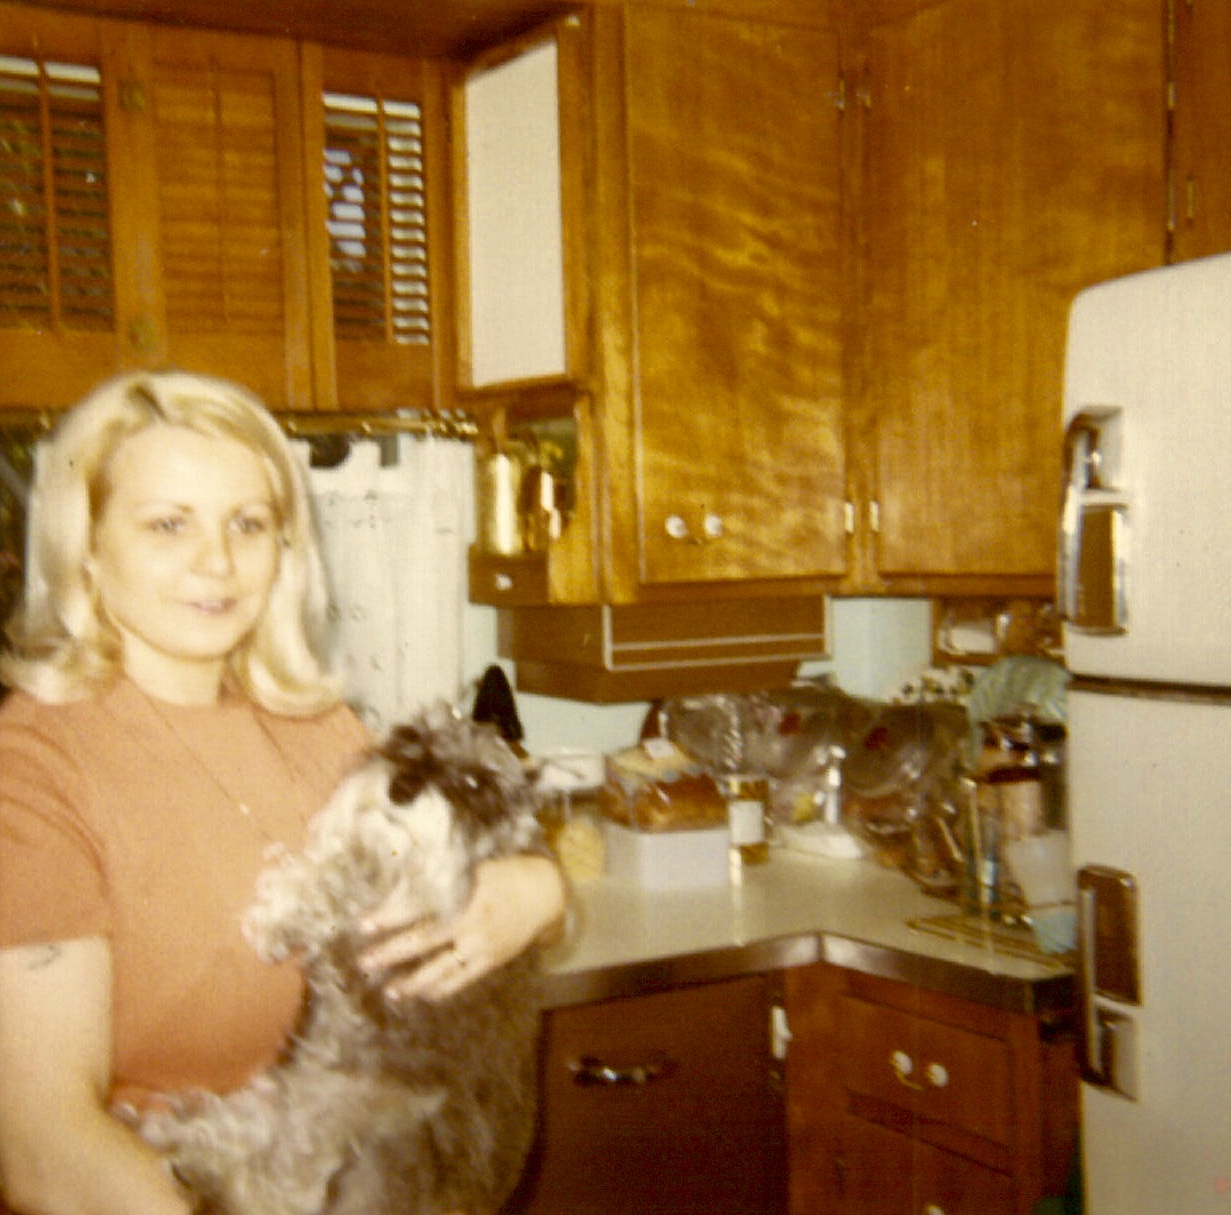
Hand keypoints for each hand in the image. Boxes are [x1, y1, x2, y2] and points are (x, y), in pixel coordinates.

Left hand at [358, 854, 565, 1001]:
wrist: (545, 892)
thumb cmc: (505, 873)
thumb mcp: (475, 866)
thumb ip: (444, 878)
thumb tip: (403, 883)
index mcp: (463, 891)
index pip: (419, 905)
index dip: (389, 914)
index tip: (363, 924)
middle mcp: (470, 918)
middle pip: (424, 939)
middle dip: (392, 952)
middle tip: (365, 962)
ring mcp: (482, 942)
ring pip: (442, 966)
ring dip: (413, 980)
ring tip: (389, 991)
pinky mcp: (493, 959)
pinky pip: (463, 979)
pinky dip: (442, 988)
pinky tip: (422, 994)